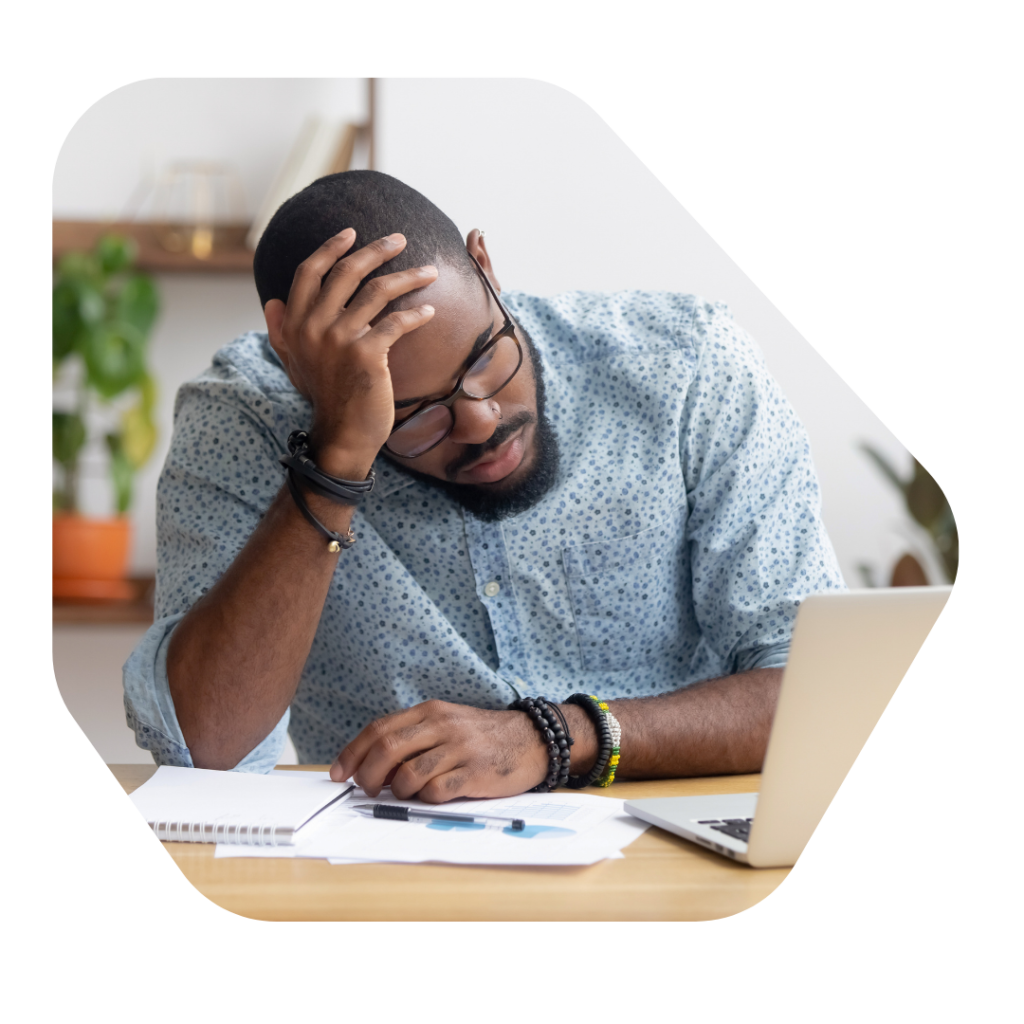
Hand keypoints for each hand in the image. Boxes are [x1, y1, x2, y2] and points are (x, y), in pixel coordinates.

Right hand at [264, 229, 438, 475]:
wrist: (342, 436)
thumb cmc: (324, 398)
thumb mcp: (293, 362)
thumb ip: (282, 331)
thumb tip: (270, 302)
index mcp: (295, 323)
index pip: (310, 272)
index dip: (331, 248)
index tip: (352, 233)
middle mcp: (314, 326)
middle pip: (347, 272)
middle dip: (377, 250)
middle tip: (400, 238)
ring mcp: (340, 339)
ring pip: (378, 291)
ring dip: (408, 276)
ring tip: (430, 271)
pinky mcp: (367, 354)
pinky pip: (396, 322)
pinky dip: (416, 314)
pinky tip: (429, 311)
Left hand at [329, 700, 549, 802]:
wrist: (532, 739)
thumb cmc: (481, 736)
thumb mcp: (445, 724)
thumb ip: (413, 739)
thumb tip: (372, 767)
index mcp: (429, 711)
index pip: (379, 729)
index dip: (352, 752)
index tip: (337, 773)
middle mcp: (442, 726)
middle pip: (387, 749)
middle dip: (366, 775)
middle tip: (365, 789)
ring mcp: (459, 749)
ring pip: (408, 774)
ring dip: (397, 791)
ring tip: (404, 794)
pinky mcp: (474, 773)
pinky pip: (436, 791)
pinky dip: (425, 799)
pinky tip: (432, 796)